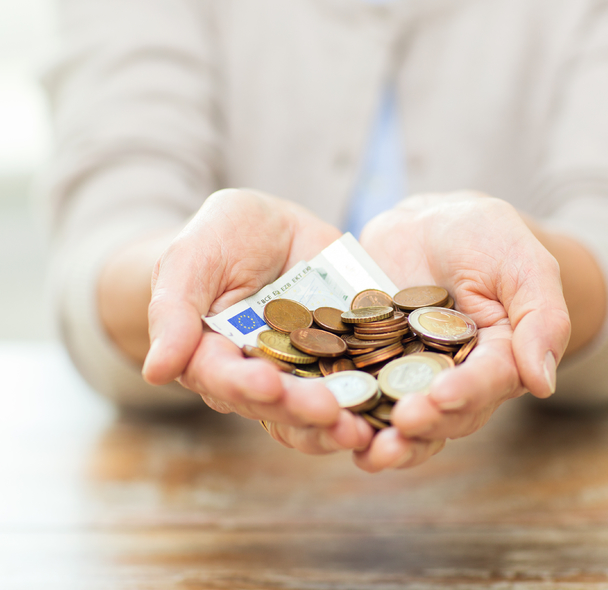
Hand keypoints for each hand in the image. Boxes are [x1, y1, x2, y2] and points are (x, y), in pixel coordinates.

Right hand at [142, 189, 374, 452]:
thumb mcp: (195, 253)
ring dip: (340, 425)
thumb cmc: (223, 237)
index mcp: (214, 357)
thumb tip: (157, 371)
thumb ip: (176, 308)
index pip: (223, 378)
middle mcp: (260, 378)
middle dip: (302, 411)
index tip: (267, 385)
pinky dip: (377, 405)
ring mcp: (306, 376)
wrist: (276, 230)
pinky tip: (399, 412)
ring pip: (319, 413)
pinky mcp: (347, 363)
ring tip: (365, 428)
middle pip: (277, 406)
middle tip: (330, 413)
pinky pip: (362, 390)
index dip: (243, 384)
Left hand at [354, 192, 570, 471]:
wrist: (428, 224)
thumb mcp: (521, 263)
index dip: (467, 393)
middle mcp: (456, 379)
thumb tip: (543, 383)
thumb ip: (541, 318)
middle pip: (445, 415)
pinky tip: (330, 425)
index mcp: (500, 359)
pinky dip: (349, 415)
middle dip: (425, 423)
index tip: (442, 396)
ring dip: (388, 440)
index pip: (488, 383)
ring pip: (404, 420)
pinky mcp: (371, 367)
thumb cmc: (485, 237)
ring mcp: (411, 378)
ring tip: (368, 451)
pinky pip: (361, 397)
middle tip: (402, 422)